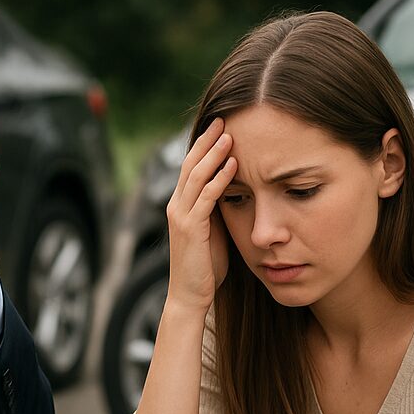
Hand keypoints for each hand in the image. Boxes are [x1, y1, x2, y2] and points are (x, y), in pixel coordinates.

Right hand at [164, 117, 236, 313]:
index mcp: (181, 206)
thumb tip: (238, 191)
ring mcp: (181, 217)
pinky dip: (219, 179)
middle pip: (190, 164)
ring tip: (229, 134)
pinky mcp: (190, 228)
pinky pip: (206, 197)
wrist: (190, 295)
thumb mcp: (213, 232)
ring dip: (214, 154)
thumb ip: (218, 210)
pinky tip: (233, 165)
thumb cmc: (205, 267)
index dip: (204, 146)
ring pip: (196, 176)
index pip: (191, 168)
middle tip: (223, 117)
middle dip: (207, 141)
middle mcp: (176, 207)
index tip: (221, 126)